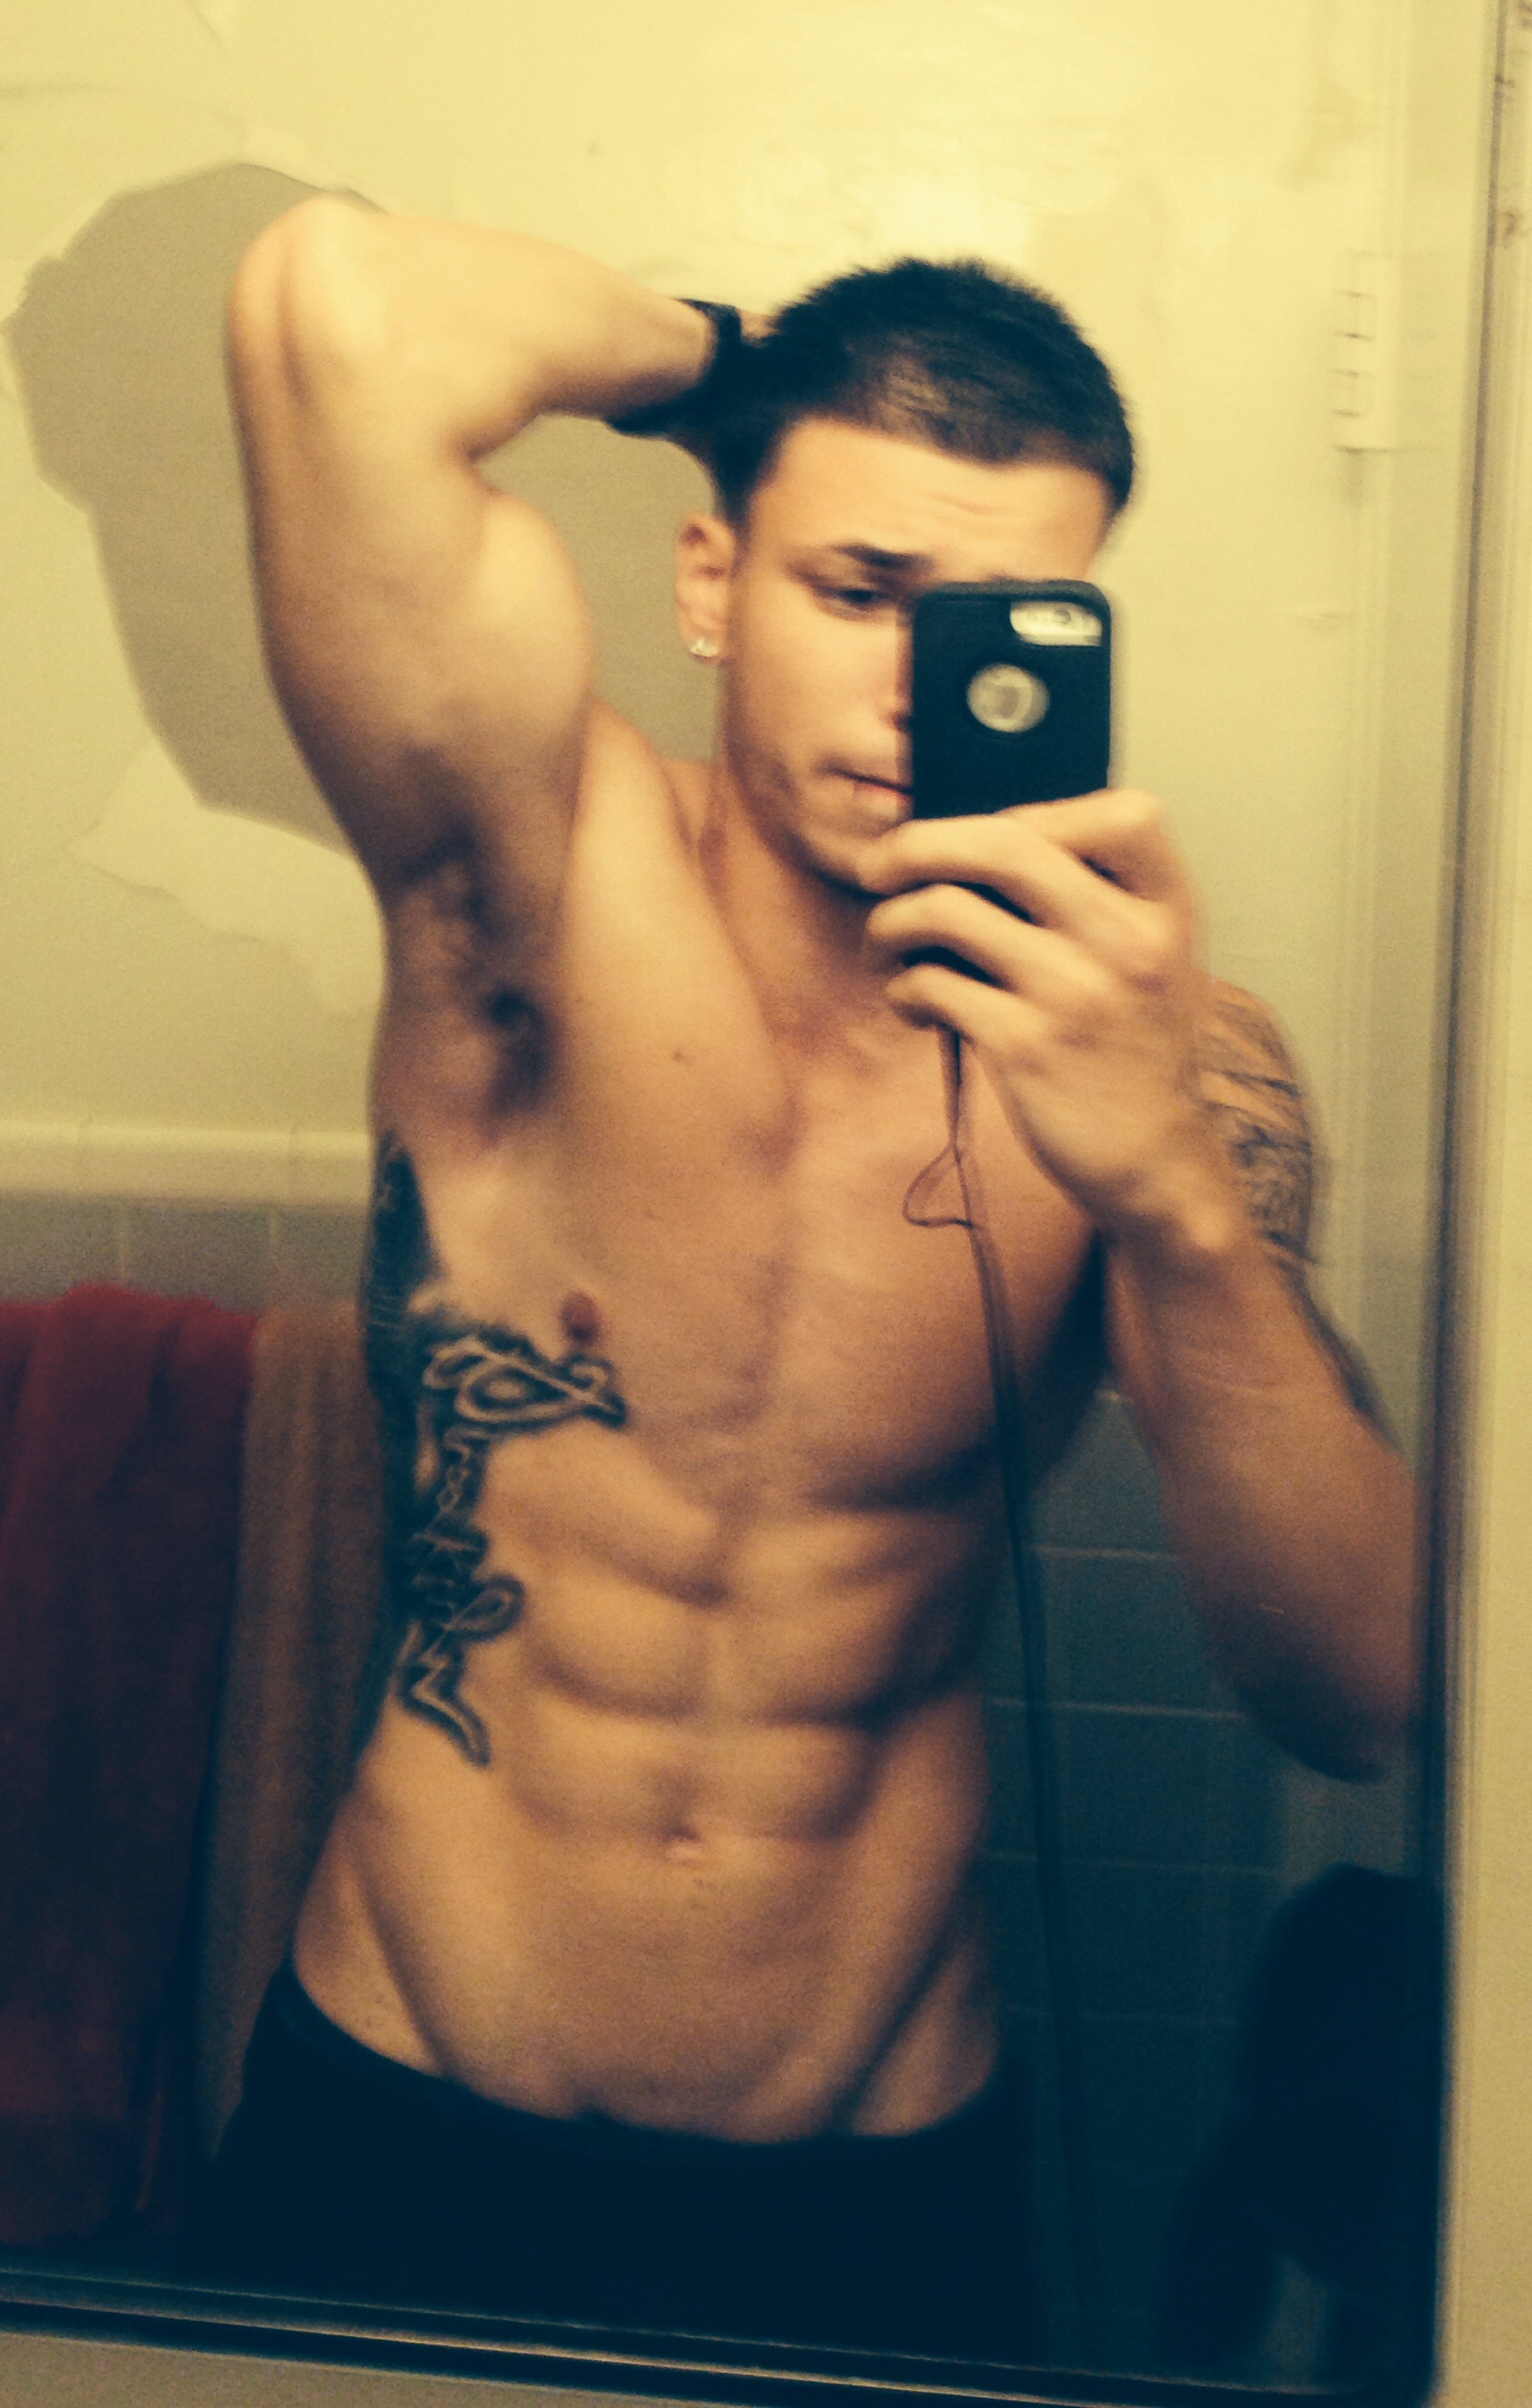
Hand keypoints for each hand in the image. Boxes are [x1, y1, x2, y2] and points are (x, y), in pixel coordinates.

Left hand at [859, 791, 1234, 1243]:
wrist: (1156, 1161)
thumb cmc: (1137, 1050)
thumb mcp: (1156, 959)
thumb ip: (1101, 898)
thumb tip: (976, 842)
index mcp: (1167, 909)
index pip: (1121, 813)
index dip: (1041, 809)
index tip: (989, 836)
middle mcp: (1126, 941)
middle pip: (1004, 843)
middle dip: (918, 844)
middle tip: (879, 865)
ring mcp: (1075, 993)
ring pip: (947, 911)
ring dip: (892, 922)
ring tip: (884, 941)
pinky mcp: (1026, 1048)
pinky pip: (932, 985)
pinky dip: (902, 987)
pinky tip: (908, 1000)